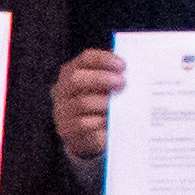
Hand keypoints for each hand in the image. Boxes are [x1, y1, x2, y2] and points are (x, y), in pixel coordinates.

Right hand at [51, 47, 123, 161]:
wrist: (87, 135)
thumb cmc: (98, 105)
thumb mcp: (104, 86)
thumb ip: (113, 74)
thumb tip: (132, 65)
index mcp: (73, 72)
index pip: (86, 59)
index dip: (104, 59)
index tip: (122, 65)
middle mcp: (63, 89)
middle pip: (76, 78)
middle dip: (101, 79)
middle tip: (122, 83)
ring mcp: (62, 109)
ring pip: (81, 102)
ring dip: (103, 102)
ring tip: (117, 105)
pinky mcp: (67, 128)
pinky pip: (83, 123)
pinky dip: (99, 121)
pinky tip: (109, 120)